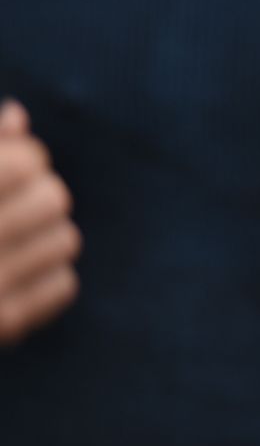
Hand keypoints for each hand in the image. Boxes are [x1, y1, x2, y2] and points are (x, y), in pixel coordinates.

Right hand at [0, 101, 79, 343]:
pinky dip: (47, 274)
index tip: (6, 167)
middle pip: (53, 198)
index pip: (24, 161)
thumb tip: (18, 118)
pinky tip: (16, 271)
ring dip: (46, 232)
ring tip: (13, 236)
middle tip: (9, 203)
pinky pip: (64, 284)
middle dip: (36, 193)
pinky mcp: (0, 328)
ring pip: (66, 239)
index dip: (21, 157)